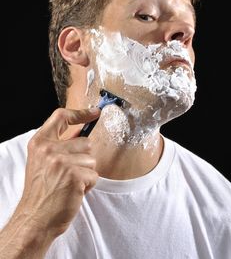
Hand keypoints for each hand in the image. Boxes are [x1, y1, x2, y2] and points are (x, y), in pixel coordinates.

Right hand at [16, 107, 100, 237]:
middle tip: (68, 174)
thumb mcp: (42, 161)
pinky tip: (74, 191)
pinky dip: (88, 185)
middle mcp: (49, 149)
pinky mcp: (74, 176)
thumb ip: (59, 145)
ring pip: (92, 159)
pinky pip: (94, 175)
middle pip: (85, 142)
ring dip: (86, 173)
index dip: (80, 113)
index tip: (94, 112)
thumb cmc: (41, 191)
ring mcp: (61, 162)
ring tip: (69, 183)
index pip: (61, 116)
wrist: (35, 218)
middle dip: (83, 158)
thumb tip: (83, 132)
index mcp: (39, 142)